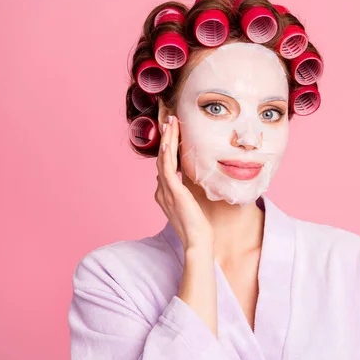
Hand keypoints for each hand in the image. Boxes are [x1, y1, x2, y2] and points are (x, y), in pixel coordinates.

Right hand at [155, 115, 213, 250]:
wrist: (198, 242)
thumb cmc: (198, 225)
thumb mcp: (191, 201)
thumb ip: (186, 188)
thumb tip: (186, 174)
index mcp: (165, 192)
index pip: (165, 163)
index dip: (168, 145)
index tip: (173, 128)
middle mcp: (161, 190)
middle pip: (162, 158)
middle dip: (165, 137)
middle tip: (169, 118)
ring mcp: (165, 192)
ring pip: (163, 160)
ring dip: (166, 140)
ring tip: (170, 122)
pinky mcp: (173, 194)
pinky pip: (167, 171)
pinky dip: (166, 156)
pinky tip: (167, 144)